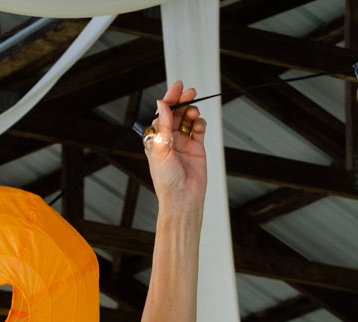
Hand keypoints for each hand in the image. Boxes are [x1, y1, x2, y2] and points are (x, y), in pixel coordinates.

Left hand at [143, 79, 206, 213]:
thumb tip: (161, 104)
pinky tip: (199, 124)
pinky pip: (199, 129)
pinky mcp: (196, 148)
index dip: (169, 99)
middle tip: (189, 93)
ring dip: (191, 112)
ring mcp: (183, 143)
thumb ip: (163, 125)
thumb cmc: (167, 180)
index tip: (177, 87)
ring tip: (193, 113)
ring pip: (188, 119)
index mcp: (157, 139)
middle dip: (182, 101)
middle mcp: (169, 140)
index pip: (162, 114)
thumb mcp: (161, 149)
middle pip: (176, 113)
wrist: (182, 198)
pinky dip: (200, 123)